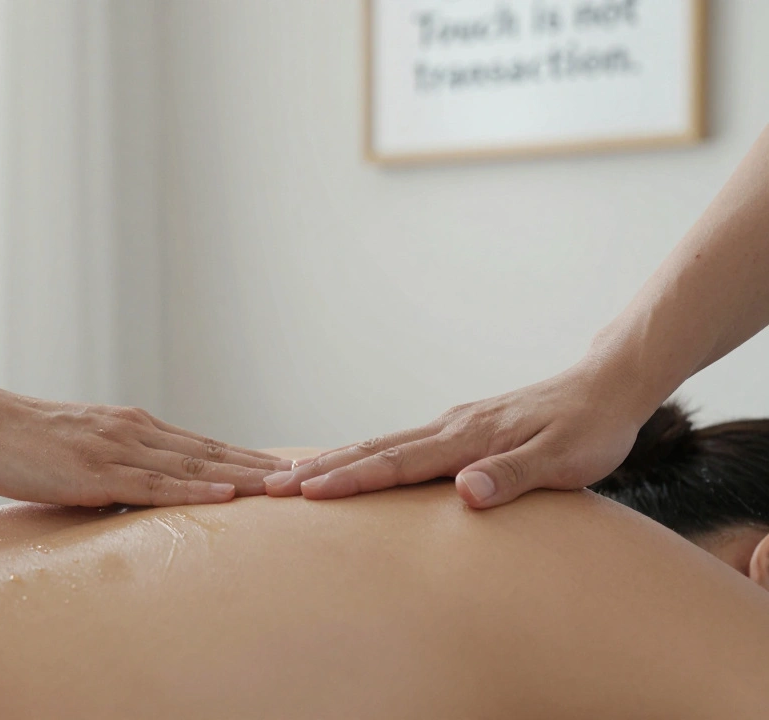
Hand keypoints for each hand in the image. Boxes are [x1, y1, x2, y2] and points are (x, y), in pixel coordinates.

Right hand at [0, 384, 291, 506]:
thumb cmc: (19, 441)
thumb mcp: (77, 451)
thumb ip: (113, 468)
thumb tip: (141, 495)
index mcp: (132, 428)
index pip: (204, 446)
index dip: (249, 458)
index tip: (288, 470)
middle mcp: (134, 432)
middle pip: (213, 453)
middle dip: (264, 468)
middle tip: (312, 480)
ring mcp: (116, 449)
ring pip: (194, 466)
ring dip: (245, 478)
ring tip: (288, 489)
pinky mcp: (94, 471)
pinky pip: (154, 484)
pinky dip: (195, 490)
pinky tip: (228, 495)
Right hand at [263, 358, 656, 507]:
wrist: (608, 387)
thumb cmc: (591, 429)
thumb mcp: (563, 462)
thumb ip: (512, 477)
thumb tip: (464, 493)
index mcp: (467, 437)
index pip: (396, 462)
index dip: (350, 480)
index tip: (306, 493)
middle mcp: (450, 426)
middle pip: (373, 449)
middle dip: (321, 469)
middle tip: (271, 484)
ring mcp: (453, 424)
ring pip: (382, 442)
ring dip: (336, 461)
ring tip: (296, 475)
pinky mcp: (461, 427)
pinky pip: (400, 442)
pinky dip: (365, 454)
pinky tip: (354, 462)